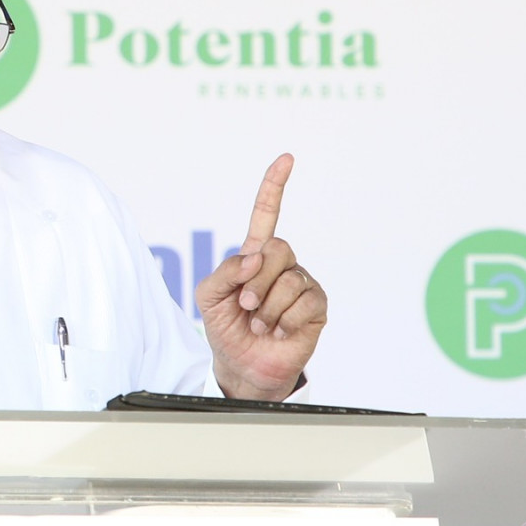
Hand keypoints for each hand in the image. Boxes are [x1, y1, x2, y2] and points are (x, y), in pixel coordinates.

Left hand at [194, 154, 326, 400]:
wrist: (242, 367)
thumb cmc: (225, 328)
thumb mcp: (209, 296)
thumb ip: (225, 271)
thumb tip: (254, 258)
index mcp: (255, 255)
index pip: (266, 214)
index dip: (275, 186)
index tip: (286, 159)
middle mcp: (282, 265)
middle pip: (278, 249)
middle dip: (257, 282)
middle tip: (247, 307)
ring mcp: (301, 284)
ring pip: (290, 280)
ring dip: (268, 309)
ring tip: (261, 324)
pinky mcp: (316, 307)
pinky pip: (305, 303)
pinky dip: (285, 322)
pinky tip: (280, 331)